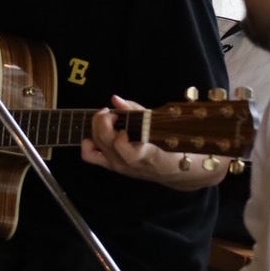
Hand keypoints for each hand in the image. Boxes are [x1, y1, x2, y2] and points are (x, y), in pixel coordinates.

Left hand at [82, 95, 229, 190]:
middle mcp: (133, 165)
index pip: (130, 152)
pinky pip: (92, 157)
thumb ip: (137, 112)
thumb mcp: (163, 125)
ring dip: (96, 127)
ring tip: (107, 117)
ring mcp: (122, 167)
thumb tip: (116, 99)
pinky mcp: (114, 167)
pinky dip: (89, 143)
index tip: (123, 120)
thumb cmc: (175, 145)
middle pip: (107, 143)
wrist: (181, 171)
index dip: (121, 137)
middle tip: (111, 111)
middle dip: (104, 121)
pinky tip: (96, 132)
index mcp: (151, 156)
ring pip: (97, 147)